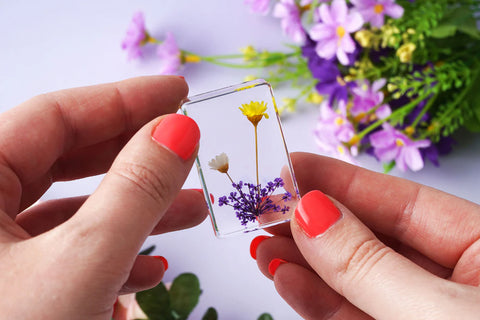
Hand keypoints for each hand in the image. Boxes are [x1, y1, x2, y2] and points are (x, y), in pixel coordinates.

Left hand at [0, 76, 207, 318]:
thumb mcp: (83, 260)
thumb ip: (135, 191)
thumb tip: (179, 130)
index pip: (53, 117)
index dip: (123, 100)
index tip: (179, 93)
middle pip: (64, 161)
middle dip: (136, 155)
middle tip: (187, 144)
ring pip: (73, 213)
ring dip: (137, 211)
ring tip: (194, 211)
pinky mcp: (12, 290)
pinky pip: (65, 256)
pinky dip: (112, 256)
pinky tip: (151, 270)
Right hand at [252, 152, 479, 318]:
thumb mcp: (437, 310)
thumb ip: (370, 264)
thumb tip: (311, 213)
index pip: (404, 202)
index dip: (342, 182)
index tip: (290, 168)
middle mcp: (457, 281)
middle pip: (372, 239)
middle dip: (314, 225)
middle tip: (266, 209)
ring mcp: (425, 313)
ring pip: (356, 279)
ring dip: (305, 264)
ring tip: (263, 247)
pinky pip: (354, 315)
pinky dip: (318, 299)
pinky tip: (286, 279)